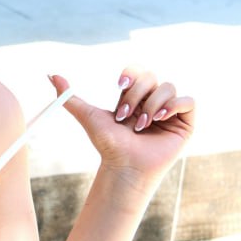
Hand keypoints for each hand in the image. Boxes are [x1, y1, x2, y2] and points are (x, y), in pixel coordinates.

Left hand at [50, 70, 194, 186]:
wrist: (124, 168)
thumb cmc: (108, 146)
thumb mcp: (88, 117)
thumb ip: (70, 97)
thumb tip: (51, 75)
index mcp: (135, 97)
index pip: (138, 72)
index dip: (131, 75)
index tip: (118, 86)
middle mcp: (153, 102)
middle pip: (152, 77)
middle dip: (137, 95)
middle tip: (125, 116)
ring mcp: (170, 112)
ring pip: (168, 87)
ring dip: (152, 105)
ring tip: (141, 125)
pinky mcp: (185, 123)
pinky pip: (188, 101)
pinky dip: (175, 105)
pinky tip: (161, 118)